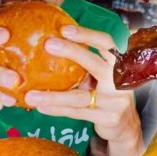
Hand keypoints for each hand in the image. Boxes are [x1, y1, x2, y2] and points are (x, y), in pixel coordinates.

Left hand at [24, 25, 142, 155]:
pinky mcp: (109, 118)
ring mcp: (116, 101)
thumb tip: (53, 46)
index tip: (64, 29)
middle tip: (48, 44)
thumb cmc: (108, 96)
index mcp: (118, 65)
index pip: (106, 43)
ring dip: (53, 95)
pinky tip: (41, 107)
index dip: (87, 35)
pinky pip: (78, 113)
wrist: (125, 126)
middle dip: (71, 51)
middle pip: (95, 63)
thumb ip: (87, 65)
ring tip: (31, 94)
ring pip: (80, 96)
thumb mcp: (103, 78)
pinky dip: (58, 109)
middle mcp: (120, 80)